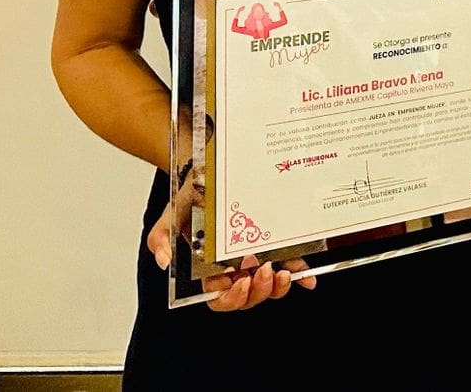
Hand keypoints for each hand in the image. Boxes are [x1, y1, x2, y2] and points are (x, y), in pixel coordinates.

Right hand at [147, 202, 316, 308]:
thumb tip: (164, 260)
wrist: (212, 171)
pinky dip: (300, 274)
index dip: (229, 298)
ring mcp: (257, 261)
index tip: (237, 281)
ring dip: (277, 287)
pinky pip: (290, 267)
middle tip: (262, 272)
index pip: (218, 298)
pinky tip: (308, 277)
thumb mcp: (171, 216)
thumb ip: (161, 239)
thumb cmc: (192, 198)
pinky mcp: (277, 248)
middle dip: (256, 292)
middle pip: (247, 298)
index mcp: (210, 271)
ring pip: (269, 288)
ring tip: (280, 272)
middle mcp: (235, 270)